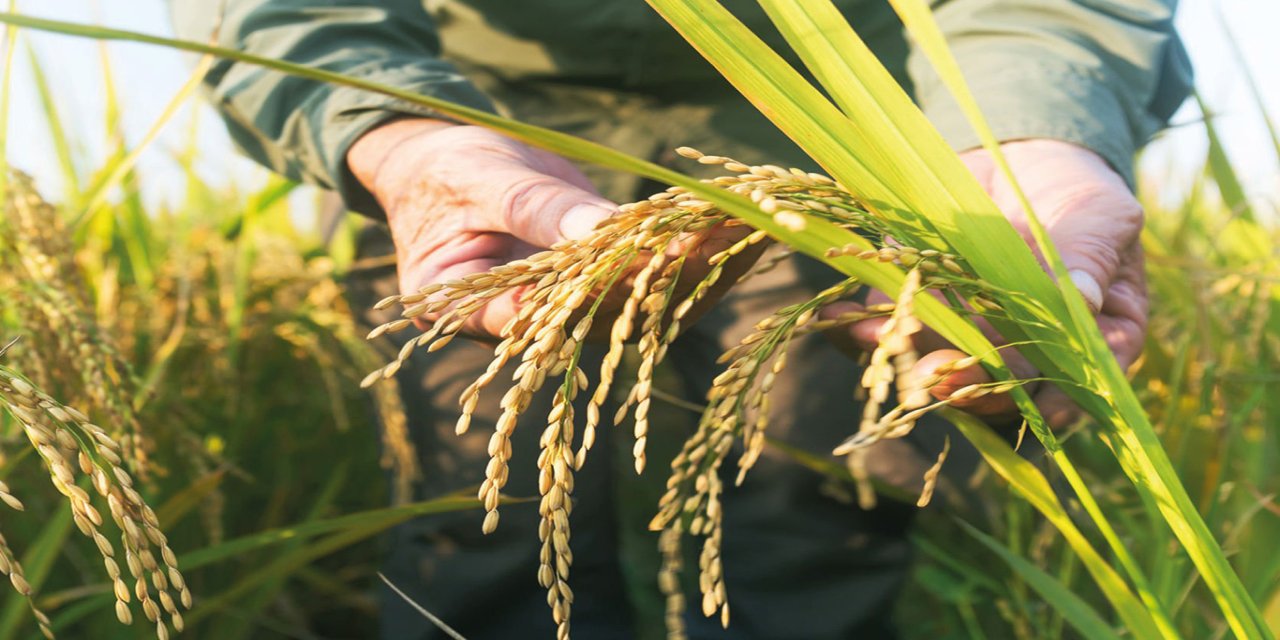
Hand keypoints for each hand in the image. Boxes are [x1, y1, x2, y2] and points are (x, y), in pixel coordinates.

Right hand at [348, 119, 758, 339]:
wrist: (449, 171)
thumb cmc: (446, 173)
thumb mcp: (479, 180)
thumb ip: (534, 210)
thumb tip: (600, 233)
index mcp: (472, 315)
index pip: (540, 318)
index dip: (599, 295)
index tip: (653, 262)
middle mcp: (531, 329)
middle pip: (607, 316)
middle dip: (671, 276)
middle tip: (727, 238)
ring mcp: (572, 314)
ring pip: (643, 306)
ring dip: (701, 269)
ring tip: (751, 228)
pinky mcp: (604, 289)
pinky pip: (653, 281)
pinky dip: (696, 254)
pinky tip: (737, 226)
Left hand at [823, 139, 1146, 426]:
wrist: (1016, 158)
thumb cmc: (1077, 191)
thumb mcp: (1099, 215)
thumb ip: (1090, 256)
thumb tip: (1082, 297)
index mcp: (1083, 340)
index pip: (1077, 381)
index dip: (1061, 400)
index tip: (1041, 408)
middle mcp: (1021, 351)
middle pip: (998, 386)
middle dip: (967, 385)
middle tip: (937, 379)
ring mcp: (965, 334)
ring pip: (937, 364)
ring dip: (907, 359)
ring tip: (881, 340)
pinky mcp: (917, 309)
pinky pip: (889, 330)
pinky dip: (863, 330)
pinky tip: (847, 319)